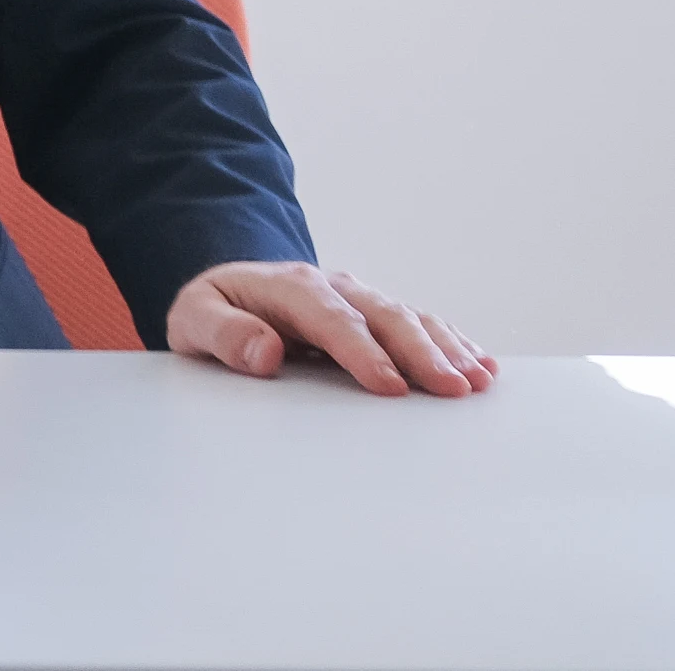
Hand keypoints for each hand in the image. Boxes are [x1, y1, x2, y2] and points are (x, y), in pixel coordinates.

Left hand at [166, 261, 496, 396]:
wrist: (228, 291)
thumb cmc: (212, 312)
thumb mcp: (192, 321)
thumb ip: (223, 334)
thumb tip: (265, 352)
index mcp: (287, 287)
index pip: (330, 318)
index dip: (361, 351)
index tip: (388, 386)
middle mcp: (332, 287)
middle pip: (383, 315)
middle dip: (420, 352)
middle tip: (452, 389)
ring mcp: (358, 298)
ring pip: (409, 317)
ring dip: (446, 348)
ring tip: (477, 380)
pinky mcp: (375, 314)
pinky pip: (420, 323)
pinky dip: (452, 342)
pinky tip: (481, 365)